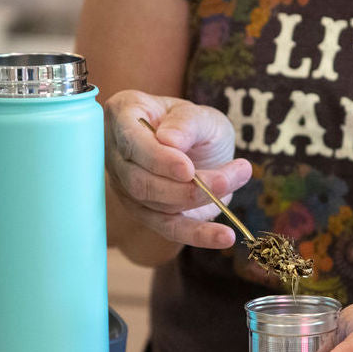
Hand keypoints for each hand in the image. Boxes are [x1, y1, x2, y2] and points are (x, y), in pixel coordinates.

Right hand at [104, 90, 251, 247]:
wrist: (203, 150)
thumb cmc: (196, 125)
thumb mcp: (200, 114)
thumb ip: (186, 122)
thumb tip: (169, 140)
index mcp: (124, 116)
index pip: (131, 142)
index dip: (158, 159)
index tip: (188, 169)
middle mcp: (118, 155)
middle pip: (139, 181)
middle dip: (184, 187)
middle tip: (224, 180)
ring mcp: (127, 188)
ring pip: (155, 206)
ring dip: (198, 201)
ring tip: (234, 181)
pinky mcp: (147, 213)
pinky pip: (169, 229)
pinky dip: (199, 234)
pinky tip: (224, 237)